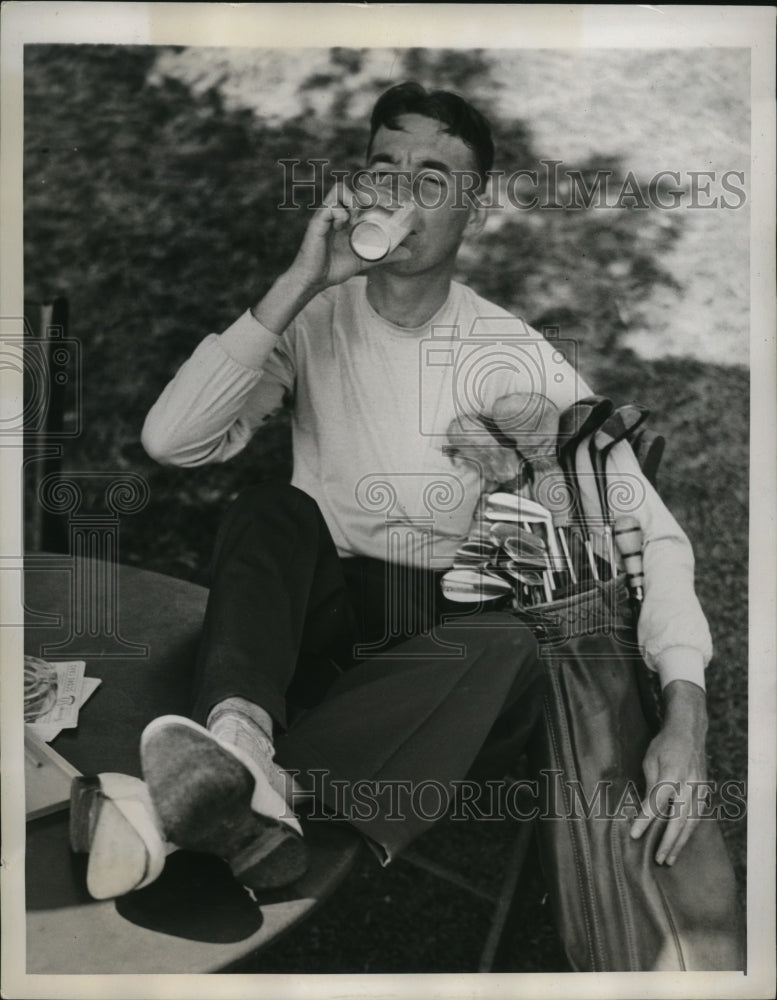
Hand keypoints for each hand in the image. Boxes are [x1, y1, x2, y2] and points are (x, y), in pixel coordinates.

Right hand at [287, 180, 411, 292]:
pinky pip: (330, 206)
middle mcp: (337, 213)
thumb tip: (409, 253)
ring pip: (339, 189)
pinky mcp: (318, 222)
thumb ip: (384, 255)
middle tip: (378, 208)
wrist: (313, 280)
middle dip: (368, 194)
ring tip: (356, 218)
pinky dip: (340, 213)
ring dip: (352, 200)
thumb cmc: (334, 268)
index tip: (391, 205)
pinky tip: (342, 226)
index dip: (376, 194)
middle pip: (353, 187)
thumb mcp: (365, 260)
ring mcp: (327, 215)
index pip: (362, 194)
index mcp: (348, 218)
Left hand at [630, 679, 708, 865]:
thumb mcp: (650, 759)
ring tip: (670, 858)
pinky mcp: (704, 791)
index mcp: (672, 774)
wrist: (689, 731)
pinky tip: (682, 842)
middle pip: (679, 819)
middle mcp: (689, 784)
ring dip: (681, 842)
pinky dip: (690, 832)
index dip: (646, 820)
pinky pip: (698, 816)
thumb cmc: (664, 744)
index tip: (634, 834)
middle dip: (668, 842)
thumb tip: (645, 808)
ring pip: (692, 822)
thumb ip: (650, 784)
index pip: (657, 802)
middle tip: (658, 860)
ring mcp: (700, 789)